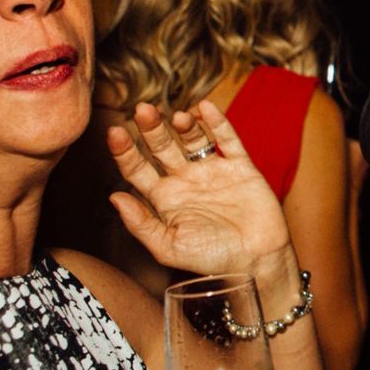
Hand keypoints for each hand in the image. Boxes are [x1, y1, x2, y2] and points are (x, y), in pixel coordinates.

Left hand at [106, 101, 292, 276]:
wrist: (256, 261)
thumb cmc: (211, 260)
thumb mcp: (168, 247)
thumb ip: (140, 224)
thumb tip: (113, 197)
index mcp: (165, 199)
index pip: (138, 169)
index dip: (125, 151)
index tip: (114, 133)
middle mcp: (186, 181)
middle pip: (162, 147)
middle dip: (152, 129)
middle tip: (143, 110)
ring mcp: (214, 172)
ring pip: (193, 139)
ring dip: (183, 125)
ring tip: (177, 117)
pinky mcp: (241, 167)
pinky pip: (228, 139)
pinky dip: (218, 122)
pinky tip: (205, 108)